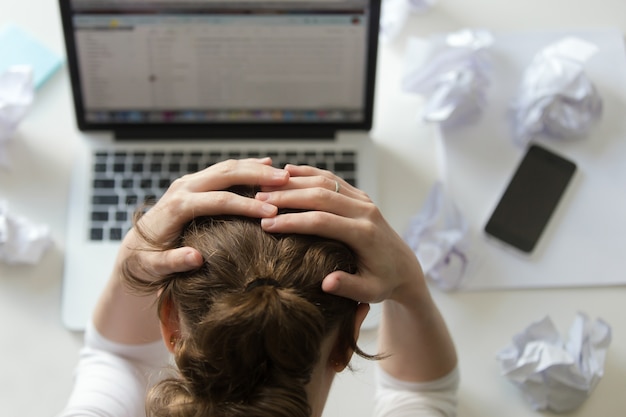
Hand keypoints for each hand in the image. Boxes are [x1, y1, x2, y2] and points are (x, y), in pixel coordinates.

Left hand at [120, 158, 289, 279]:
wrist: (133, 247)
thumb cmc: (145, 261)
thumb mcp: (154, 267)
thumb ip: (172, 262)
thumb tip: (196, 258)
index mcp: (177, 207)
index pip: (218, 201)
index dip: (246, 205)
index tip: (272, 212)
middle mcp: (183, 188)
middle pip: (226, 174)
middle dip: (257, 176)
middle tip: (285, 181)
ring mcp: (189, 182)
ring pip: (227, 167)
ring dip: (255, 168)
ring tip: (283, 174)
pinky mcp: (194, 183)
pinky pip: (224, 170)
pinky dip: (246, 166)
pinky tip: (266, 164)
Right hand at [256, 164, 425, 305]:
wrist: (404, 266)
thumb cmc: (383, 282)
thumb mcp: (370, 292)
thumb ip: (349, 287)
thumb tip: (327, 283)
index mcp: (364, 233)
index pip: (322, 221)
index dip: (292, 221)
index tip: (267, 224)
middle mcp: (365, 211)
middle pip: (320, 195)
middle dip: (287, 197)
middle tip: (257, 200)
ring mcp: (363, 200)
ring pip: (324, 181)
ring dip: (293, 182)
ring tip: (264, 187)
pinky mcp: (359, 195)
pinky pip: (331, 178)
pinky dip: (308, 173)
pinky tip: (286, 172)